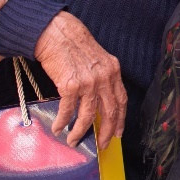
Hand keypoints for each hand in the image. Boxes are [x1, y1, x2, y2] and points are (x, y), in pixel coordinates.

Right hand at [33, 11, 125, 149]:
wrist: (57, 34)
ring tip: (73, 141)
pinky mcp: (70, 85)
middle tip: (101, 145)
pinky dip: (62, 122)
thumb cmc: (74, 46)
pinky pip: (68, 110)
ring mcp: (88, 82)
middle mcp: (104, 77)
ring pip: (88, 115)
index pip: (122, 99)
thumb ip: (102, 77)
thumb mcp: (97, 59)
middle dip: (106, 132)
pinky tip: (58, 127)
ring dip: (80, 132)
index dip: (121, 118)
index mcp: (113, 71)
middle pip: (110, 111)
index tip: (118, 133)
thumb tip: (99, 100)